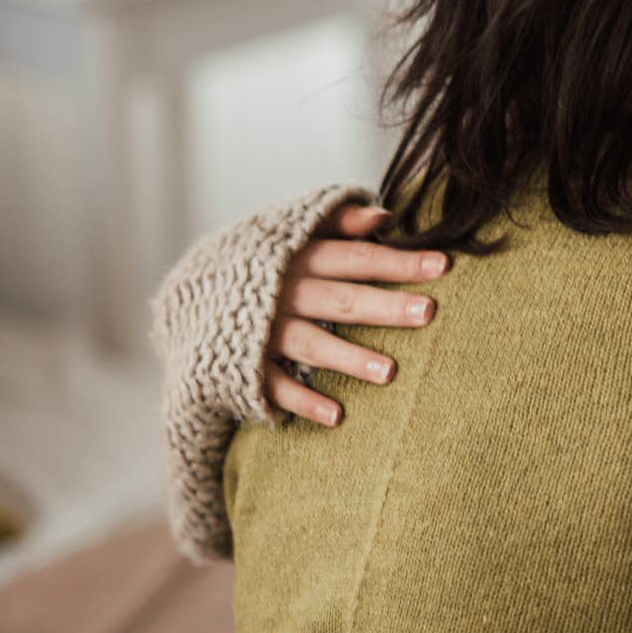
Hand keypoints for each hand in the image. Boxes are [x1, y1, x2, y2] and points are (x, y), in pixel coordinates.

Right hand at [264, 203, 448, 425]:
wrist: (187, 296)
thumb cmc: (264, 261)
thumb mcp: (292, 231)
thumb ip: (338, 222)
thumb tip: (385, 216)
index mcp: (297, 255)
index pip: (356, 257)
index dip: (398, 260)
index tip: (443, 265)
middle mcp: (281, 291)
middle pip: (339, 298)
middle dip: (383, 305)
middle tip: (426, 313)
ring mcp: (261, 330)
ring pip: (309, 342)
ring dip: (348, 357)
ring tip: (390, 372)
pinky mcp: (244, 364)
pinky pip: (274, 385)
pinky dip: (302, 401)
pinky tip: (336, 416)